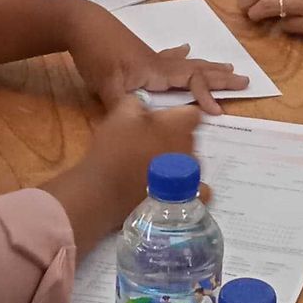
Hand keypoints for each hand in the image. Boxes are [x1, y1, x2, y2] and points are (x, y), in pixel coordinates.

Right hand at [49, 102, 203, 250]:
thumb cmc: (114, 149)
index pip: (191, 114)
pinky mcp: (185, 199)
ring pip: (190, 164)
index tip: (159, 123)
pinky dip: (189, 189)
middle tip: (148, 145)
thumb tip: (146, 107)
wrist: (105, 192)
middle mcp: (191, 149)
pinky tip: (172, 189)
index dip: (176, 116)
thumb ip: (138, 104)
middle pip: (190, 139)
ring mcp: (190, 177)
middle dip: (173, 139)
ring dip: (177, 163)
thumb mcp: (120, 114)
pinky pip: (198, 190)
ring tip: (152, 170)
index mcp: (179, 126)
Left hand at [62, 4, 245, 111]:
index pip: (192, 81)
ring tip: (227, 66)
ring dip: (207, 66)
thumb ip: (122, 108)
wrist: (80, 24)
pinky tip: (185, 48)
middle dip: (220, 77)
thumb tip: (137, 131)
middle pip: (197, 69)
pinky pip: (168, 57)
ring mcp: (150, 57)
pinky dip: (180, 55)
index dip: (206, 96)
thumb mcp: (106, 85)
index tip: (218, 113)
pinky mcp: (139, 54)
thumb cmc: (96, 53)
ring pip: (186, 62)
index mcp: (157, 71)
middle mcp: (160, 63)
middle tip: (244, 80)